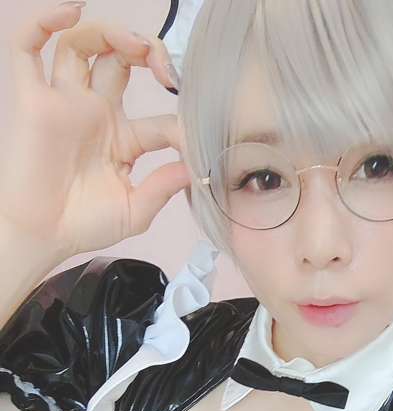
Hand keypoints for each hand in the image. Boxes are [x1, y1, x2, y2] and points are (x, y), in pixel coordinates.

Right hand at [0, 1, 190, 259]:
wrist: (41, 236)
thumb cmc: (83, 225)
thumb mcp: (134, 210)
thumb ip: (163, 187)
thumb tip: (194, 168)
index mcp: (124, 140)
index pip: (162, 118)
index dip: (182, 124)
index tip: (194, 138)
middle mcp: (96, 114)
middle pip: (121, 62)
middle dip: (148, 54)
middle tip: (166, 69)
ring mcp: (66, 104)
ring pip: (82, 46)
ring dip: (110, 33)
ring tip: (134, 44)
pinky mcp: (34, 100)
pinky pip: (28, 49)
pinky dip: (44, 22)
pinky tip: (70, 10)